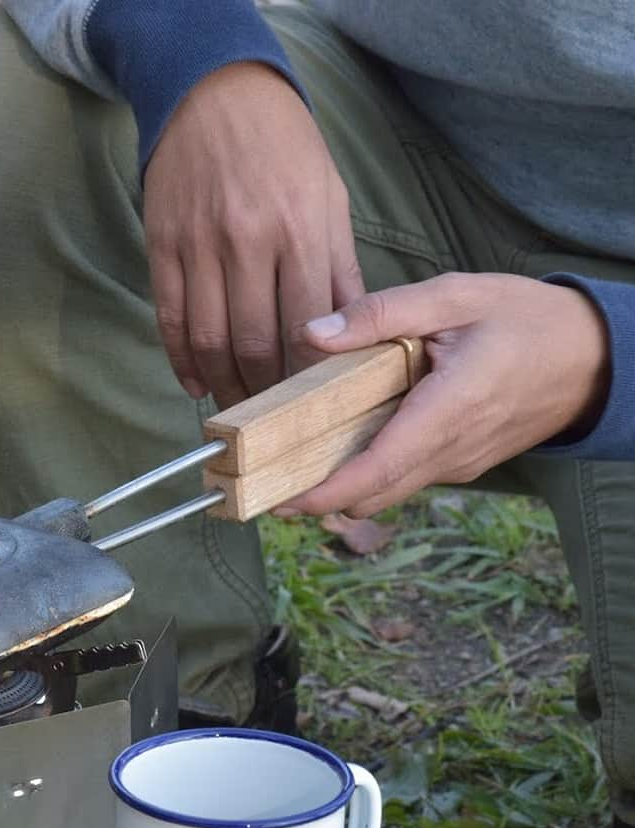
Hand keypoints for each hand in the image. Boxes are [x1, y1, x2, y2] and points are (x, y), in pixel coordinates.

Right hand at [144, 62, 362, 408]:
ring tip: (237, 408)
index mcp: (298, 230)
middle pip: (253, 342)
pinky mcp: (163, 246)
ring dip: (222, 384)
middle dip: (263, 391)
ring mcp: (199, 245)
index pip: (306, 327)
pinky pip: (169, 317)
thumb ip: (338, 269)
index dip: (306, 377)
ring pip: (208, 338)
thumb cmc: (284, 146)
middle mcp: (247, 241)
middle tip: (271, 420)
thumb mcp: (329, 197)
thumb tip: (351, 334)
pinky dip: (180, 360)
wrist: (215, 92)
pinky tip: (195, 383)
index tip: (310, 405)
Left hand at [277, 273, 609, 518]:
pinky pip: (406, 478)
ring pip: (387, 490)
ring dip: (342, 486)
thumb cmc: (526, 320)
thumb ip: (382, 313)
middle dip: (318, 496)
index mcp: (448, 412)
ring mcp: (458, 465)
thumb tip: (313, 333)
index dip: (324, 493)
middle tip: (265, 480)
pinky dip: (370, 472)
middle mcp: (451, 452)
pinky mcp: (459, 465)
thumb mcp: (455, 296)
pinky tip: (344, 444)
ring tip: (293, 463)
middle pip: (372, 493)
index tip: (281, 499)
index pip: (376, 470)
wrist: (594, 357)